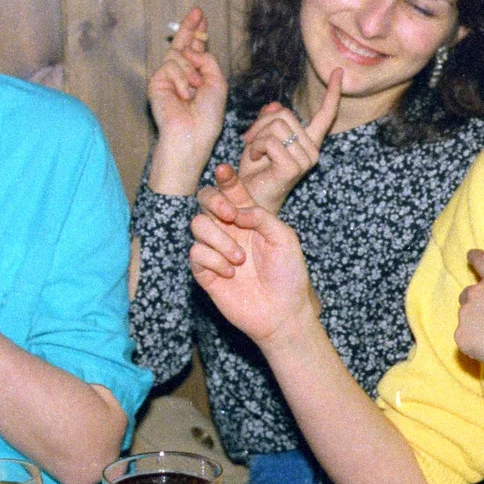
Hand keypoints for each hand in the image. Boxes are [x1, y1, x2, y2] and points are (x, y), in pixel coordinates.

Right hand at [147, 7, 226, 194]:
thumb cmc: (207, 116)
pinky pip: (171, 67)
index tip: (201, 18)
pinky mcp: (156, 82)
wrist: (191, 135)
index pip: (196, 50)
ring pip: (179, 55)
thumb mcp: (217, 83)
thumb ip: (207, 60)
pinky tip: (182, 96)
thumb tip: (190, 48)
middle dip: (190, 27)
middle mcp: (181, 75)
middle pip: (183, 44)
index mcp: (197, 76)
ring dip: (190, 71)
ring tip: (193, 91)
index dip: (198, 33)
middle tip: (197, 11)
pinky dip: (180, 80)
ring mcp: (167, 78)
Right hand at [189, 165, 318, 348]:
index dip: (226, 178)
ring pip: (197, 225)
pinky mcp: (205, 272)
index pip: (232, 191)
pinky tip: (230, 274)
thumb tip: (236, 210)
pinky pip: (195, 253)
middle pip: (206, 200)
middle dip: (214, 201)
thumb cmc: (288, 274)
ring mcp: (216, 250)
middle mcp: (229, 230)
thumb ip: (261, 216)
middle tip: (230, 216)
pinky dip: (213, 261)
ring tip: (240, 260)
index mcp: (249, 218)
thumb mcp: (285, 238)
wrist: (282, 313)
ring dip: (219, 239)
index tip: (224, 171)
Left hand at [236, 67, 341, 214]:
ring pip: (277, 126)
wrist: (248, 198)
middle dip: (261, 123)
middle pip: (285, 114)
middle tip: (249, 140)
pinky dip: (256, 146)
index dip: (333, 92)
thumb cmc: (254, 170)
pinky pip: (271, 141)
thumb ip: (269, 120)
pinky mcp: (294, 167)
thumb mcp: (260, 138)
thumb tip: (274, 106)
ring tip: (253, 152)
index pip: (325, 114)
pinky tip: (253, 159)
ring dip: (257, 136)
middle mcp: (312, 150)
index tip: (338, 72)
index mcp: (308, 142)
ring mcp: (306, 159)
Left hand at [455, 249, 483, 393]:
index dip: (475, 258)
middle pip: (468, 294)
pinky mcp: (461, 336)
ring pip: (466, 318)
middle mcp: (476, 292)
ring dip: (476, 325)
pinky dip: (475, 346)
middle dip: (477, 303)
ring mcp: (466, 314)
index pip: (481, 261)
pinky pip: (466, 340)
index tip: (470, 255)